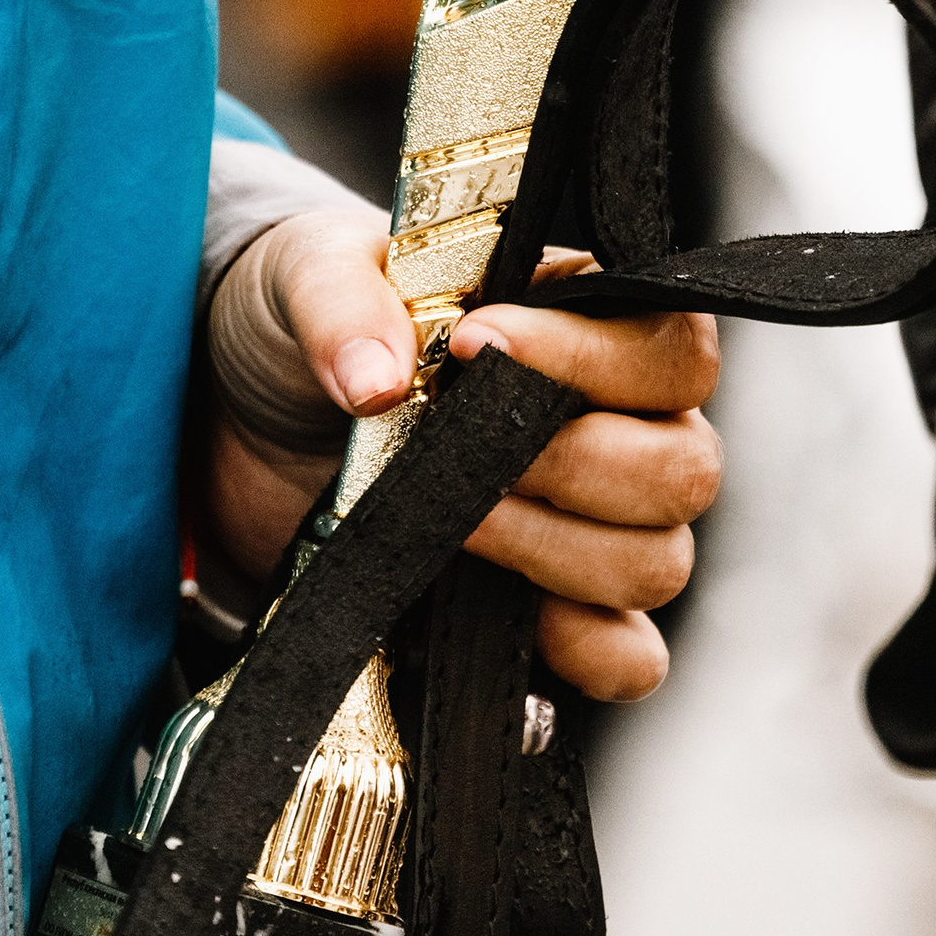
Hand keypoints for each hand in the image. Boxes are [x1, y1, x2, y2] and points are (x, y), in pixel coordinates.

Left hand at [201, 207, 721, 700]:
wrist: (252, 420)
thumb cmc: (317, 326)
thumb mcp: (305, 276)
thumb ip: (340, 302)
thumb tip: (377, 382)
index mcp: (591, 323)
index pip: (670, 350)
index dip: (590, 359)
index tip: (476, 347)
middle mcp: (621, 426)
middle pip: (683, 469)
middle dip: (570, 465)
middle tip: (461, 453)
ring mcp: (596, 527)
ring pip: (657, 562)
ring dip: (554, 551)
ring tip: (454, 524)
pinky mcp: (551, 615)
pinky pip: (626, 658)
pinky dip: (580, 650)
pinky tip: (504, 615)